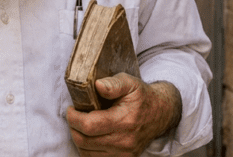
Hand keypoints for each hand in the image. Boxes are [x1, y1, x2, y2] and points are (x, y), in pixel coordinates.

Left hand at [66, 74, 181, 155]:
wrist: (161, 113)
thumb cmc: (141, 96)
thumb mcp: (129, 82)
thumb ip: (113, 83)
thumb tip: (98, 85)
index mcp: (124, 120)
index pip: (88, 125)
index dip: (73, 117)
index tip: (71, 108)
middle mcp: (125, 141)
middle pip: (84, 140)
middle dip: (73, 127)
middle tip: (74, 115)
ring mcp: (125, 153)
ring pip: (87, 152)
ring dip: (78, 138)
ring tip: (82, 124)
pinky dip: (87, 148)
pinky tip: (89, 136)